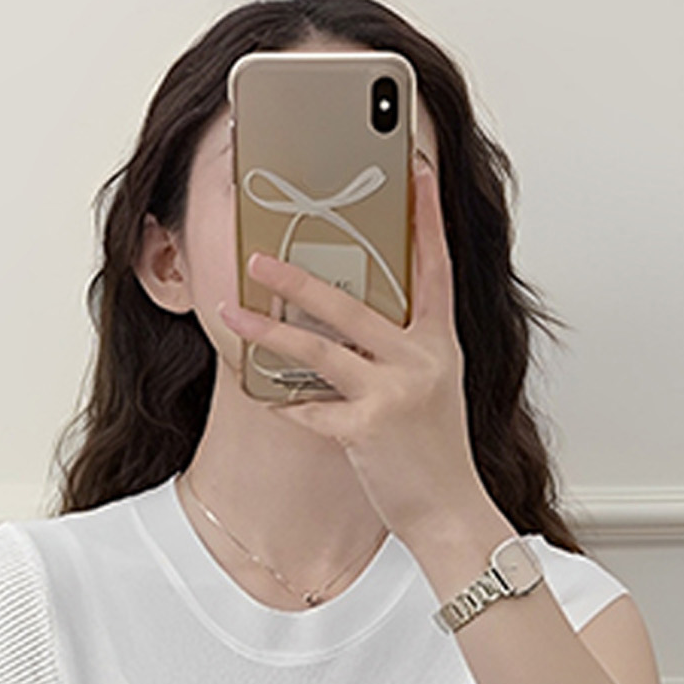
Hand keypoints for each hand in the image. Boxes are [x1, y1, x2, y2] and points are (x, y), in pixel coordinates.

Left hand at [219, 163, 490, 548]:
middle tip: (259, 255)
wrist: (451, 511)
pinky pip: (311, 410)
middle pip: (353, 304)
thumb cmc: (436, 453)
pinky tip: (266, 399)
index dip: (426, 219)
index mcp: (438, 344)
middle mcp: (419, 360)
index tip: (415, 173)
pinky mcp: (368, 428)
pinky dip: (286, 406)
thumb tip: (354, 322)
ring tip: (232, 314)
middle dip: (300, 278)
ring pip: (320, 350)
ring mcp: (393, 393)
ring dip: (270, 331)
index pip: (434, 268)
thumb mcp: (432, 388)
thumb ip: (401, 351)